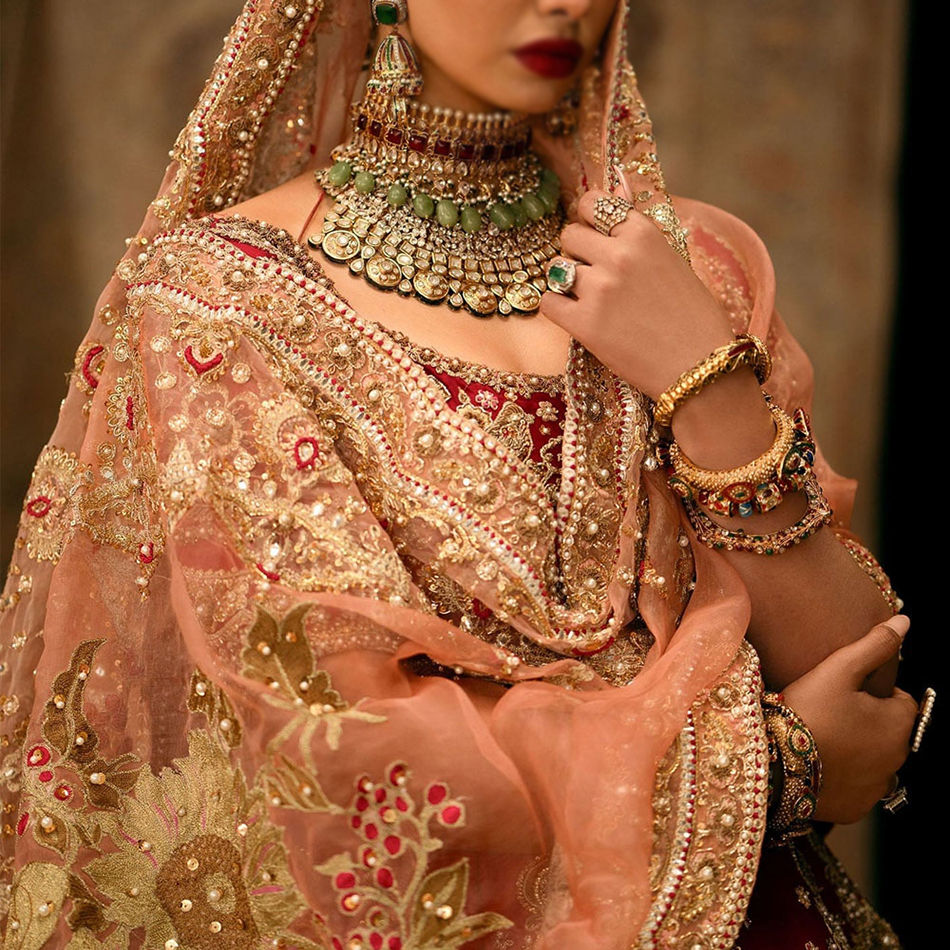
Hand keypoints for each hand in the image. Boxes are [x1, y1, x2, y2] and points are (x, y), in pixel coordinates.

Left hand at [539, 189, 734, 400]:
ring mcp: (598, 289)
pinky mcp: (584, 323)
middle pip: (569, 235)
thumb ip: (638, 232)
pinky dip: (557, 308)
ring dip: (567, 281)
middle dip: (577, 252)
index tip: (593, 235)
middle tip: (594, 275)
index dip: (588, 220)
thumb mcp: (673, 261)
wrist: (699, 367)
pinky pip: (548, 302)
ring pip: (556, 268)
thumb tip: (616, 187)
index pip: (593, 204)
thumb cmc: (694, 318)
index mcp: (643, 233)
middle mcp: (619, 255)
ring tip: (590, 299)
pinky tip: (575, 316)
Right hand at [782, 615, 917, 823]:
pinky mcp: (857, 809)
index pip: (904, 702)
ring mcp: (877, 789)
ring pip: (876, 762)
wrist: (775, 762)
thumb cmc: (808, 709)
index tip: (845, 691)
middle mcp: (897, 760)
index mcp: (899, 724)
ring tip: (824, 739)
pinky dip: (846, 778)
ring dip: (861, 752)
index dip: (875, 693)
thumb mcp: (839, 669)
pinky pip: (858, 788)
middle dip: (869, 722)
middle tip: (830, 712)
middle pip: (890, 733)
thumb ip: (874, 645)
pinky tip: (820, 765)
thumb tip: (904, 622)